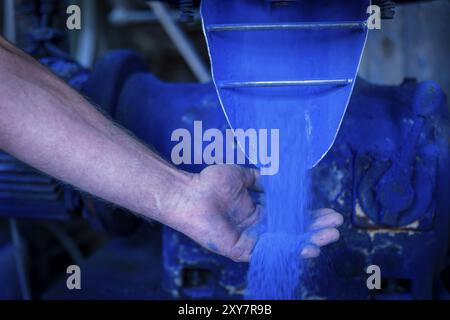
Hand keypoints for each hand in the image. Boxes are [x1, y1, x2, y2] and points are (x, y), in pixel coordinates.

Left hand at [171, 165, 342, 261]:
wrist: (190, 192)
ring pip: (285, 244)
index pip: (289, 217)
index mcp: (258, 212)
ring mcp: (251, 240)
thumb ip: (261, 179)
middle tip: (337, 226)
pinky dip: (290, 250)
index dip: (309, 215)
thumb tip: (279, 178)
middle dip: (315, 229)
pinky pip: (269, 252)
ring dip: (309, 241)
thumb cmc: (211, 182)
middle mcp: (257, 228)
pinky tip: (308, 248)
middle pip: (292, 232)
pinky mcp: (242, 249)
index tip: (329, 212)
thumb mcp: (242, 175)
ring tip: (330, 237)